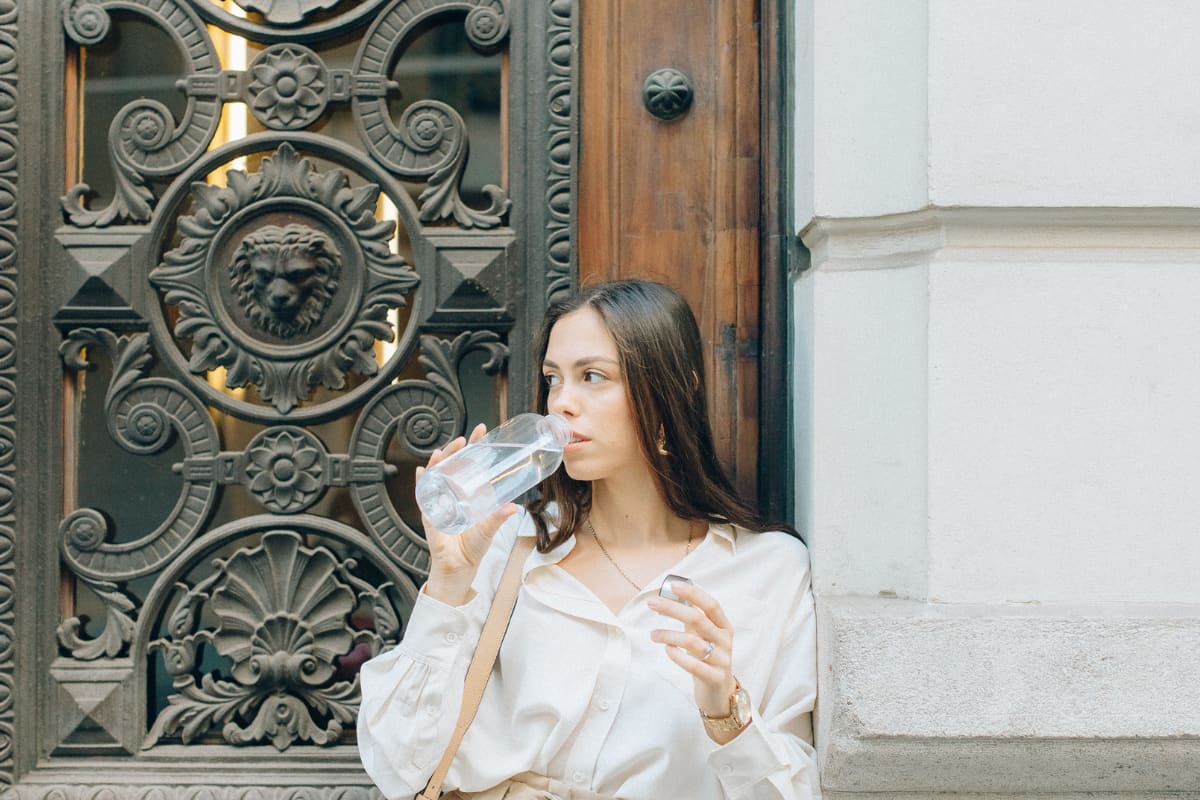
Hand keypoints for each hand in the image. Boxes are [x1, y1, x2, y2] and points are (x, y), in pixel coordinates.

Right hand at [419, 423, 518, 605]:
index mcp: (467, 492)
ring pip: (436, 475)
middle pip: (451, 465)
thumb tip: (513, 507)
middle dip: (456, 450)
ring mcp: (439, 502)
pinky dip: (421, 482)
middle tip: (466, 439)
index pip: (470, 464)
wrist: (459, 568)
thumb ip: (498, 518)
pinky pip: (423, 495)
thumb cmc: (473, 547)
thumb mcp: (488, 529)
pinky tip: (421, 471)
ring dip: (439, 462)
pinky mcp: (429, 514)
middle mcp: (452, 493)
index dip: (475, 447)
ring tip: (444, 451)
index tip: (482, 431)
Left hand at [647, 581, 741, 740]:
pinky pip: (693, 665)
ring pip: (692, 642)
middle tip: (652, 604)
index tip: (672, 586)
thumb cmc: (708, 658)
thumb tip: (676, 592)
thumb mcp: (704, 635)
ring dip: (668, 635)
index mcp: (724, 626)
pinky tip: (667, 650)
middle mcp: (725, 641)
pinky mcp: (714, 678)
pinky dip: (677, 655)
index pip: (711, 604)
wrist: (719, 693)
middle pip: (698, 619)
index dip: (693, 593)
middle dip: (672, 609)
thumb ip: (694, 615)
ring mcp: (722, 660)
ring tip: (653, 634)